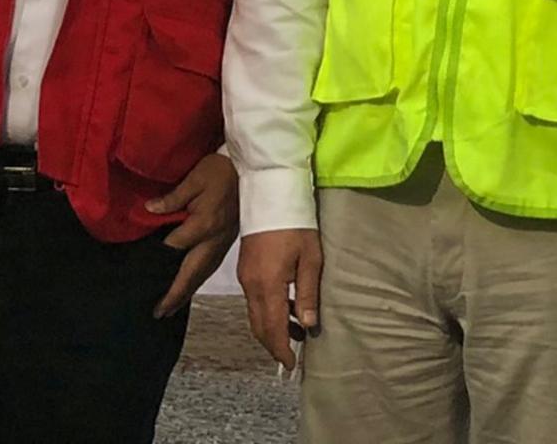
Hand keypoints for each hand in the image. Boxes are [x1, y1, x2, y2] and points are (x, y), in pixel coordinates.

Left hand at [151, 153, 237, 316]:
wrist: (253, 169)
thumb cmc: (222, 170)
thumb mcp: (195, 178)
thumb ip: (173, 197)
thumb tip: (150, 209)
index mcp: (204, 224)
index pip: (175, 247)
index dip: (158, 258)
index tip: (142, 271)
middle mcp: (214, 240)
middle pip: (191, 272)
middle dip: (175, 294)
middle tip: (159, 312)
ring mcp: (222, 243)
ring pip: (202, 274)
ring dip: (186, 292)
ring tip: (171, 308)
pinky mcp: (227, 242)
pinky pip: (210, 267)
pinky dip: (198, 281)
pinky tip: (191, 286)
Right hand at [238, 227, 321, 365]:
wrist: (270, 192)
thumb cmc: (296, 222)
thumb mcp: (311, 258)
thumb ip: (308, 294)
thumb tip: (307, 326)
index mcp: (268, 284)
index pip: (271, 328)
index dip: (280, 349)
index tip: (290, 364)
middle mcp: (251, 285)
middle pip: (259, 326)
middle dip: (274, 344)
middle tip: (291, 355)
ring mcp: (245, 277)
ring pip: (255, 314)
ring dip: (272, 327)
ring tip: (298, 331)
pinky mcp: (245, 269)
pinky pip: (254, 300)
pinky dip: (268, 311)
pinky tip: (287, 307)